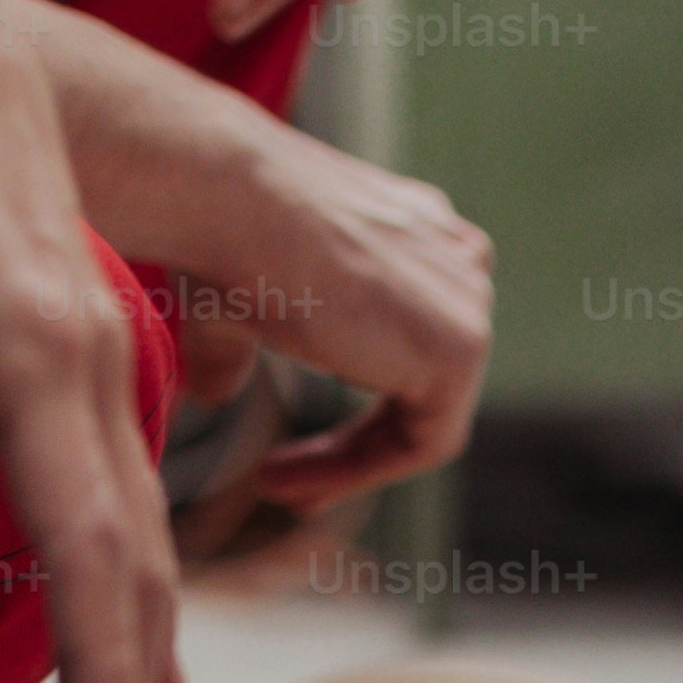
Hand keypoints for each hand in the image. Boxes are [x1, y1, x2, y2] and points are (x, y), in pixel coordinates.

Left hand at [0, 0, 185, 682]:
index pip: (88, 544)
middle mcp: (92, 356)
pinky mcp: (88, 345)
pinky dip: (128, 595)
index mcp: (30, 340)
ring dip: (125, 664)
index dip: (98, 677)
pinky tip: (123, 658)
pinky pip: (124, 495)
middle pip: (129, 565)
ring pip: (137, 537)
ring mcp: (103, 351)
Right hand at [11, 1, 489, 498]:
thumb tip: (215, 394)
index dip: (349, 407)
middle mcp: (455, 259)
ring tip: (271, 485)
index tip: (284, 457)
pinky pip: (425, 442)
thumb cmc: (220, 229)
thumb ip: (243, 348)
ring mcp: (468, 300)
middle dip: (351, 446)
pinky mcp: (462, 347)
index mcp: (417, 232)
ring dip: (346, 465)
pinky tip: (288, 481)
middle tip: (279, 486)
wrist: (230, 196)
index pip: (406, 343)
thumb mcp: (234, 298)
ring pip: (423, 420)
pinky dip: (360, 471)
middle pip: (420, 384)